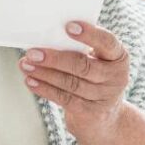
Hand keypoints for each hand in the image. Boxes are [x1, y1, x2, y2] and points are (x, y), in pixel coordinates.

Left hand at [22, 21, 130, 138]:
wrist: (104, 118)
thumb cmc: (94, 79)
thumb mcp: (96, 61)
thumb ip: (80, 50)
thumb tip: (45, 38)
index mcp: (118, 56)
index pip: (107, 42)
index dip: (89, 34)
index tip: (68, 26)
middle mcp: (116, 77)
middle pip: (83, 66)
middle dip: (55, 59)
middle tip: (33, 53)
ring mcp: (105, 97)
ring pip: (71, 83)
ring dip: (44, 73)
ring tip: (26, 65)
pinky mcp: (91, 113)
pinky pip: (64, 98)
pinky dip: (45, 89)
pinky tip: (31, 81)